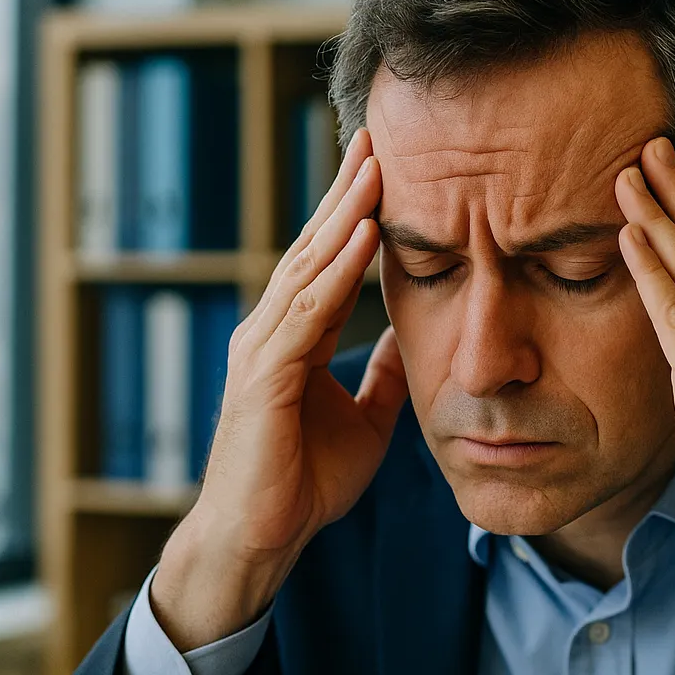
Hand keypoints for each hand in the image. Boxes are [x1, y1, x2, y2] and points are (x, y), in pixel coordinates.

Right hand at [153, 129, 409, 650]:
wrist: (261, 538)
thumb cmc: (303, 482)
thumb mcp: (365, 419)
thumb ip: (384, 375)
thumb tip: (413, 339)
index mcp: (296, 336)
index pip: (331, 260)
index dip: (358, 212)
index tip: (389, 166)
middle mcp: (273, 330)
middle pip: (316, 246)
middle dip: (348, 191)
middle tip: (378, 135)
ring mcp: (263, 348)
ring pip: (309, 267)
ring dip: (344, 214)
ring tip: (375, 167)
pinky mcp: (264, 375)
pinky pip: (307, 312)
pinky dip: (336, 271)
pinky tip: (362, 236)